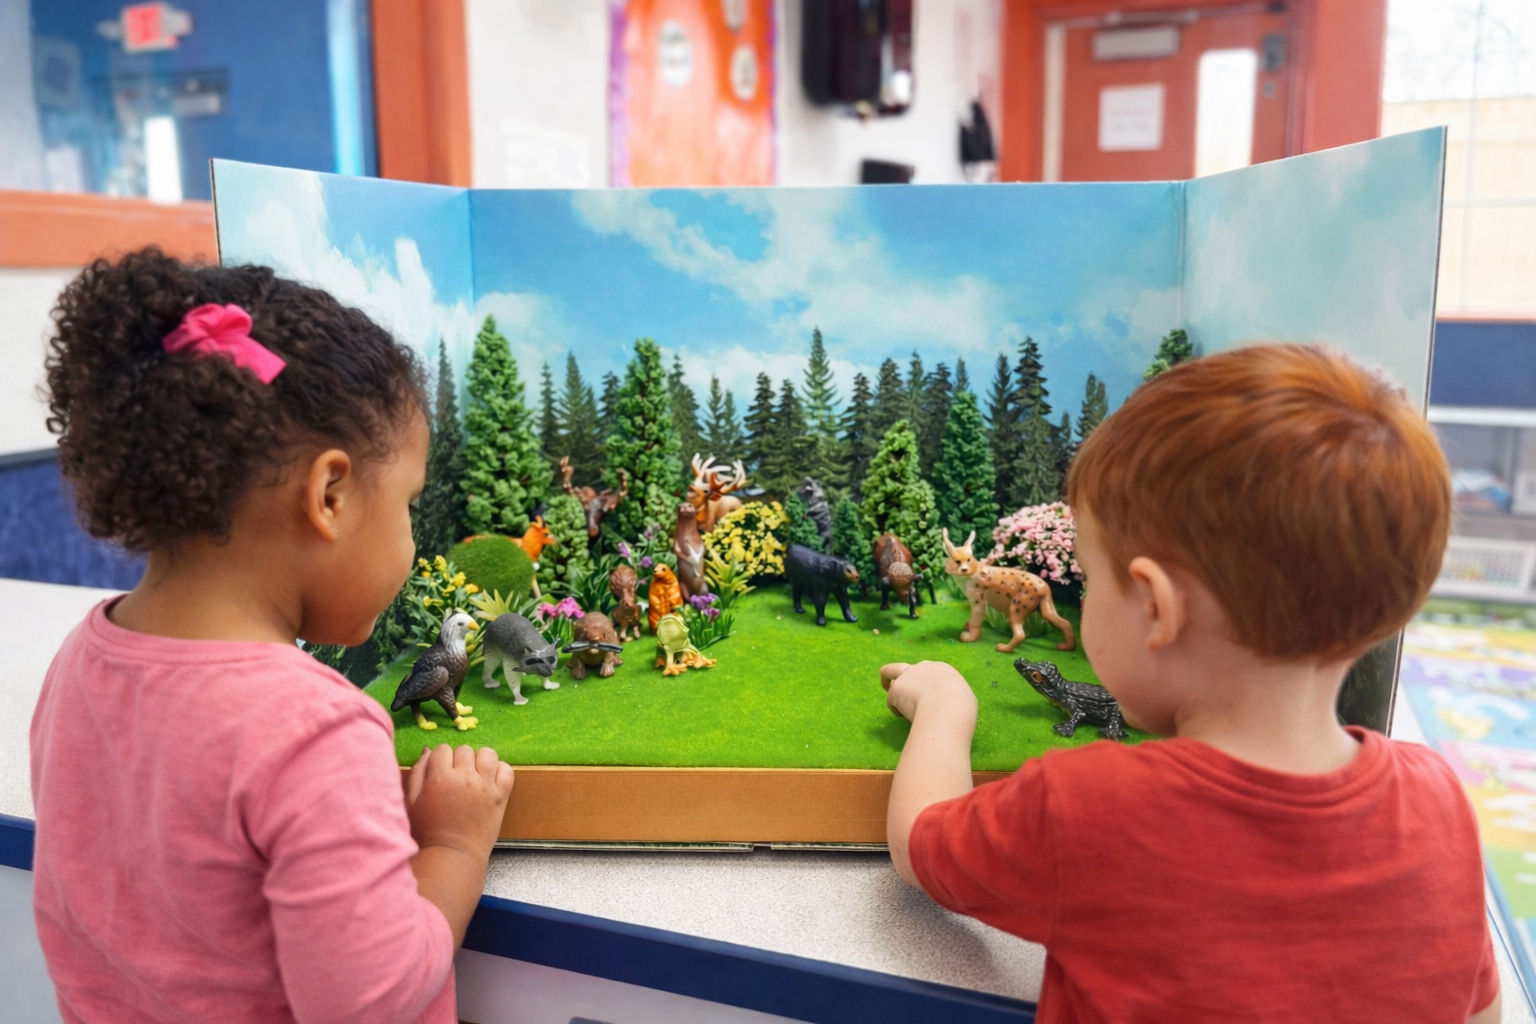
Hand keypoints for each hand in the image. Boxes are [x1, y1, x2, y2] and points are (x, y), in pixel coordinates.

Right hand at [406, 745, 513, 859]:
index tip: (440, 773)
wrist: (452, 856)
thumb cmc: (427, 833)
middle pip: (464, 750)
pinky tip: (490, 781)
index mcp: (440, 778)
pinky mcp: (501, 796)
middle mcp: (465, 778)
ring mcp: (485, 786)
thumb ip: (418, 773)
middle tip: (455, 778)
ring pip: (487, 754)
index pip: (442, 749)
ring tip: (474, 776)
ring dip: (480, 761)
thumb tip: (428, 750)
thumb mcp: (411, 802)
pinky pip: (506, 769)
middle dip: (458, 760)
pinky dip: (499, 771)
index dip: (440, 760)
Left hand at [881, 661, 976, 721]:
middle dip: (901, 678)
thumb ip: (953, 697)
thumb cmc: (960, 707)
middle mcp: (921, 668)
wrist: (948, 707)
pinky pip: (892, 702)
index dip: (926, 685)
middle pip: (904, 667)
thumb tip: (951, 705)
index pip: (929, 672)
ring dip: (888, 685)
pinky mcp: (895, 690)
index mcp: (941, 669)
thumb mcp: (963, 697)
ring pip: (888, 672)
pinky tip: (905, 717)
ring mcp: (906, 676)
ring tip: (897, 704)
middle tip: (902, 694)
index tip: (928, 698)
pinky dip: (897, 711)